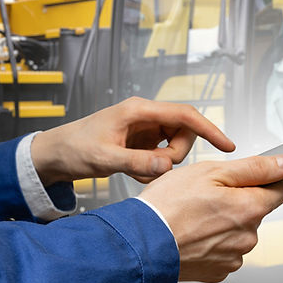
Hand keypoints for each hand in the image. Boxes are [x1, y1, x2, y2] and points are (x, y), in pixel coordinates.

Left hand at [30, 97, 234, 184]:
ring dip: (162, 164)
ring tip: (137, 171)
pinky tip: (133, 172)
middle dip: (174, 156)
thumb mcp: (105, 158)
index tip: (227, 145)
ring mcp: (144, 130)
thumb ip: (137, 162)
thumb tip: (167, 165)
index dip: (209, 129)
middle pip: (183, 133)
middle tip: (153, 168)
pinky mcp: (141, 142)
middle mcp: (145, 116)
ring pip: (174, 147)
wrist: (55, 155)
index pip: (184, 115)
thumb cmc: (74, 148)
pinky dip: (153, 168)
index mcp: (139, 110)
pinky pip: (161, 157)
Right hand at [139, 154, 282, 282]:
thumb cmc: (168, 207)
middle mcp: (248, 237)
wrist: (140, 246)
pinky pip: (223, 250)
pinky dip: (212, 241)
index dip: (269, 177)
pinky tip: (193, 234)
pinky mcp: (218, 271)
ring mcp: (233, 257)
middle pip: (255, 210)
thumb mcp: (211, 171)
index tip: (254, 174)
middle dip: (238, 200)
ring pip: (238, 231)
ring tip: (194, 216)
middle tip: (207, 194)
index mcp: (250, 209)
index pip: (280, 190)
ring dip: (223, 222)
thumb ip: (255, 167)